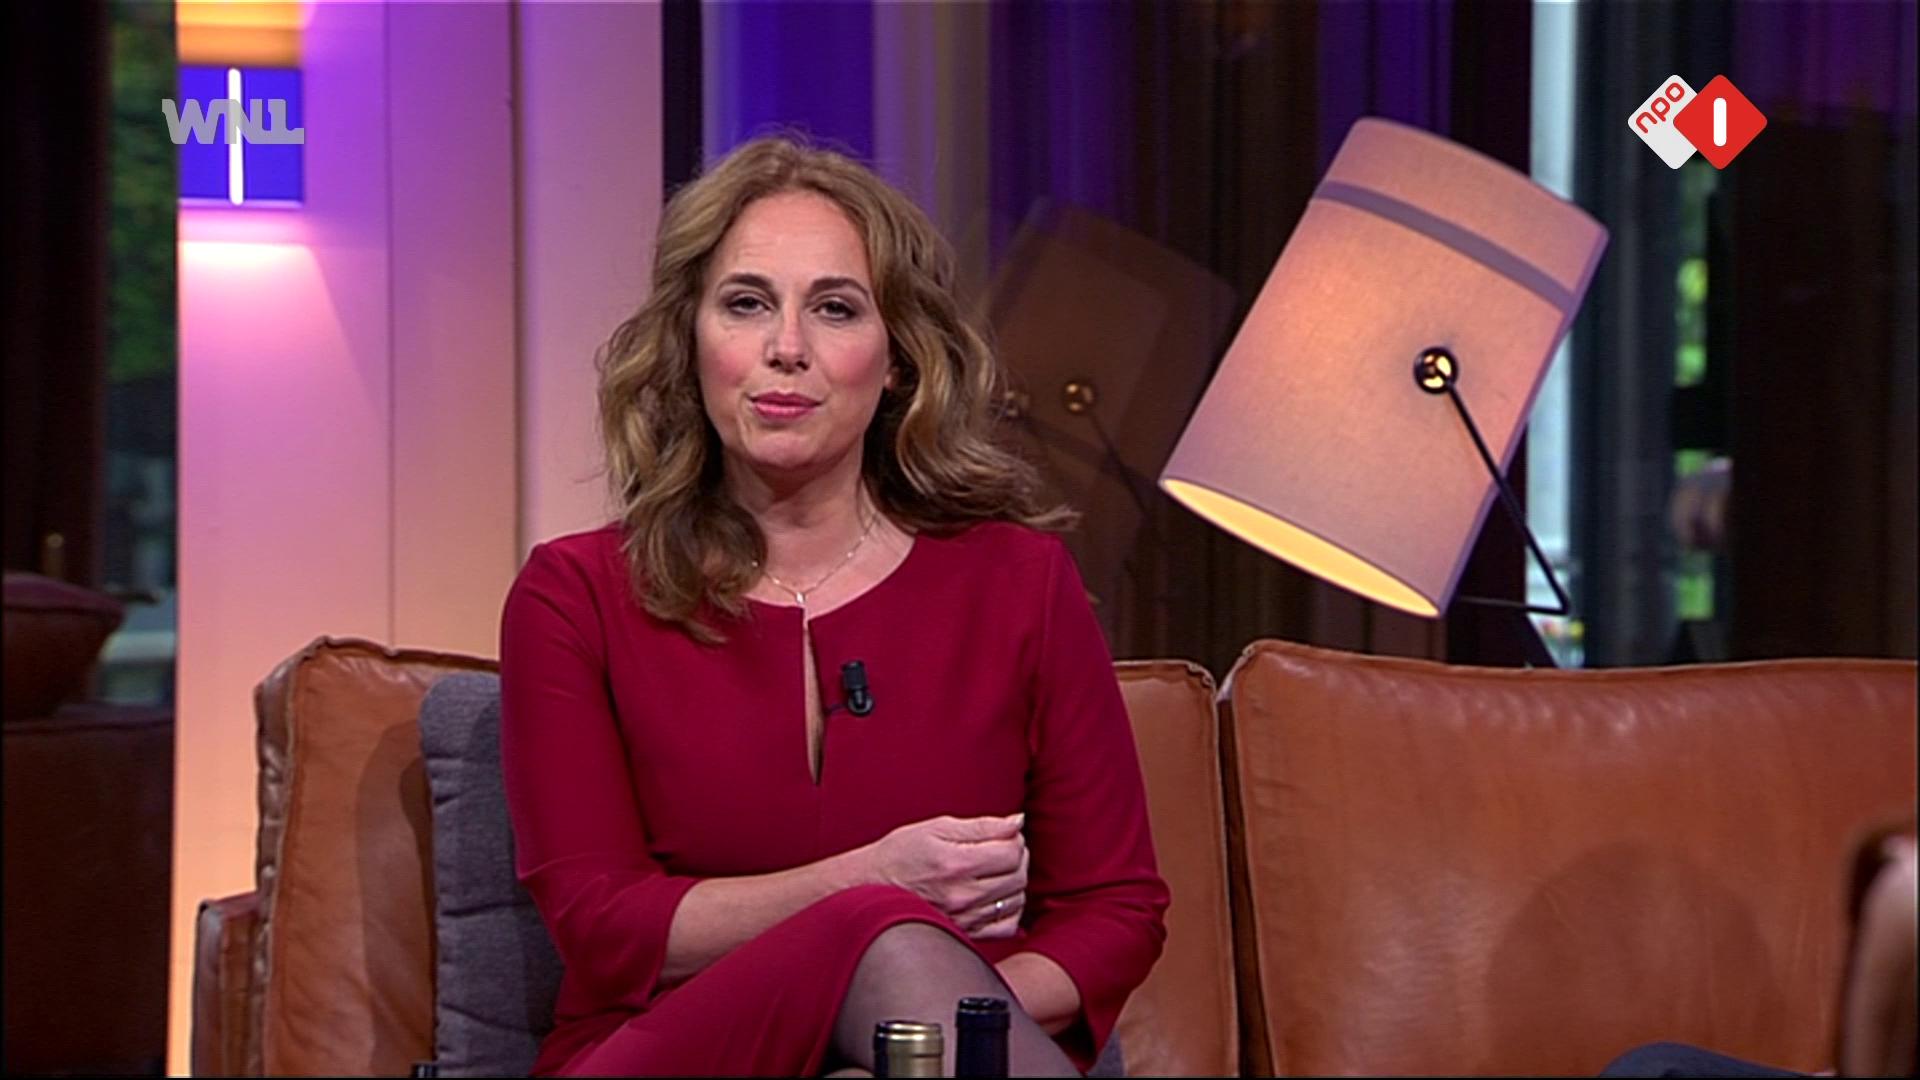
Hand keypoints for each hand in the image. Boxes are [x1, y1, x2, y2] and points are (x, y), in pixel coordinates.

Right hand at [864, 813, 1027, 938]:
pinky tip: (998, 897)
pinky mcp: (966, 933)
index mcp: (957, 863)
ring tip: (997, 871)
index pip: (1012, 851)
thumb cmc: (899, 855)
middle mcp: (963, 894)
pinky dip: (1011, 910)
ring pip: (1017, 900)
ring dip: (1015, 882)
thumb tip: (1017, 822)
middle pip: (1018, 875)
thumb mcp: (936, 828)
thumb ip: (981, 826)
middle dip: (1017, 857)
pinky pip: (1007, 927)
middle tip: (1000, 849)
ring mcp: (966, 918)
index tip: (1003, 835)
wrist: (870, 891)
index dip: (1014, 838)